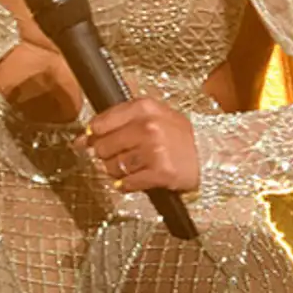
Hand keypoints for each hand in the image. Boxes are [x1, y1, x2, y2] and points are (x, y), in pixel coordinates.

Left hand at [78, 97, 199, 193]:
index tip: (93, 141)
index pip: (100, 123)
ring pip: (112, 166)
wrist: (210, 154)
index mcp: (143, 107)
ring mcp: (155, 149)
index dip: (93, 136)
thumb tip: (82, 138)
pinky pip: (127, 183)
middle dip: (106, 155)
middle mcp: (148, 126)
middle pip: (103, 147)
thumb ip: (117, 122)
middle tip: (121, 156)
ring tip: (133, 167)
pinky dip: (126, 184)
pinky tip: (136, 179)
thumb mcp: (152, 116)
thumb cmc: (177, 136)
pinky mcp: (161, 172)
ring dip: (117, 171)